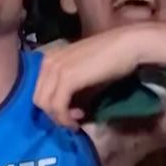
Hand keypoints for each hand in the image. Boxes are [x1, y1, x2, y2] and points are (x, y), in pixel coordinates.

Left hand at [34, 26, 149, 127]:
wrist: (127, 45)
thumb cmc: (110, 58)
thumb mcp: (83, 74)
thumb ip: (70, 89)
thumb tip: (66, 110)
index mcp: (48, 59)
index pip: (39, 90)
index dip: (51, 106)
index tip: (70, 112)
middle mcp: (47, 62)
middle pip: (38, 98)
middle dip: (53, 114)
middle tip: (73, 119)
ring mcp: (55, 69)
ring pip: (44, 104)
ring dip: (60, 118)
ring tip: (77, 120)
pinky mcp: (67, 78)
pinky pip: (57, 106)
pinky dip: (65, 118)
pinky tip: (78, 119)